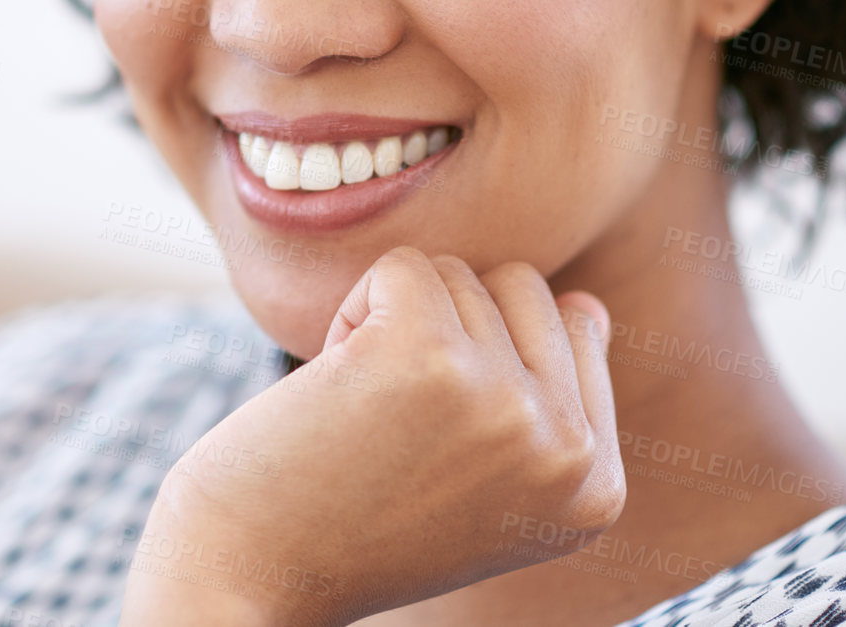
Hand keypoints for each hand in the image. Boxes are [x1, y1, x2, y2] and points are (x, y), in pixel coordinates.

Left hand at [118, 246, 625, 626]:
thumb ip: (550, 405)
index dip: (484, 358)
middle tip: (395, 425)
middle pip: (522, 287)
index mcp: (596, 487)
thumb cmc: (356, 523)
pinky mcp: (427, 354)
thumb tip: (584, 303)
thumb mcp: (490, 487)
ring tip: (364, 416)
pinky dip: (353, 308)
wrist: (249, 580)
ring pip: (458, 273)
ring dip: (392, 326)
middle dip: (445, 329)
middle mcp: (569, 450)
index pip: (574, 328)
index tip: (435, 446)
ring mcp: (506, 401)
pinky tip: (335, 386)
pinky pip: (402, 265)